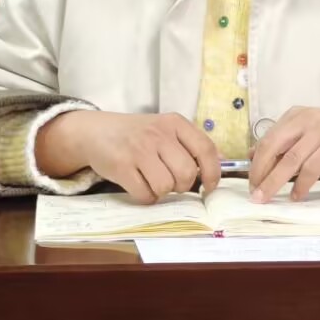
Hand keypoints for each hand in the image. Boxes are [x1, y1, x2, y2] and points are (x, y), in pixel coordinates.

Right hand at [37, 111, 221, 203]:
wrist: (96, 132)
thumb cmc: (137, 134)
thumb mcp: (166, 129)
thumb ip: (192, 144)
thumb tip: (223, 162)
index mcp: (174, 123)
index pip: (205, 149)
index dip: (212, 172)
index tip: (210, 186)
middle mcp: (158, 134)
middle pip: (186, 173)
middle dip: (182, 185)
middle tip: (172, 182)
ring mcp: (138, 150)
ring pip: (166, 186)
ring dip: (162, 191)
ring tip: (152, 181)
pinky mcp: (121, 167)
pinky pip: (145, 195)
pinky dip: (146, 196)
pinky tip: (139, 184)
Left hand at [247, 107, 319, 201]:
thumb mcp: (315, 133)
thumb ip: (290, 142)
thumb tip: (255, 156)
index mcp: (298, 114)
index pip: (268, 138)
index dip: (256, 161)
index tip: (250, 180)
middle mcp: (307, 119)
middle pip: (273, 147)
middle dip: (259, 172)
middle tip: (254, 192)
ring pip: (289, 160)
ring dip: (274, 182)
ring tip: (265, 198)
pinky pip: (311, 169)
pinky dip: (301, 185)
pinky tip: (296, 197)